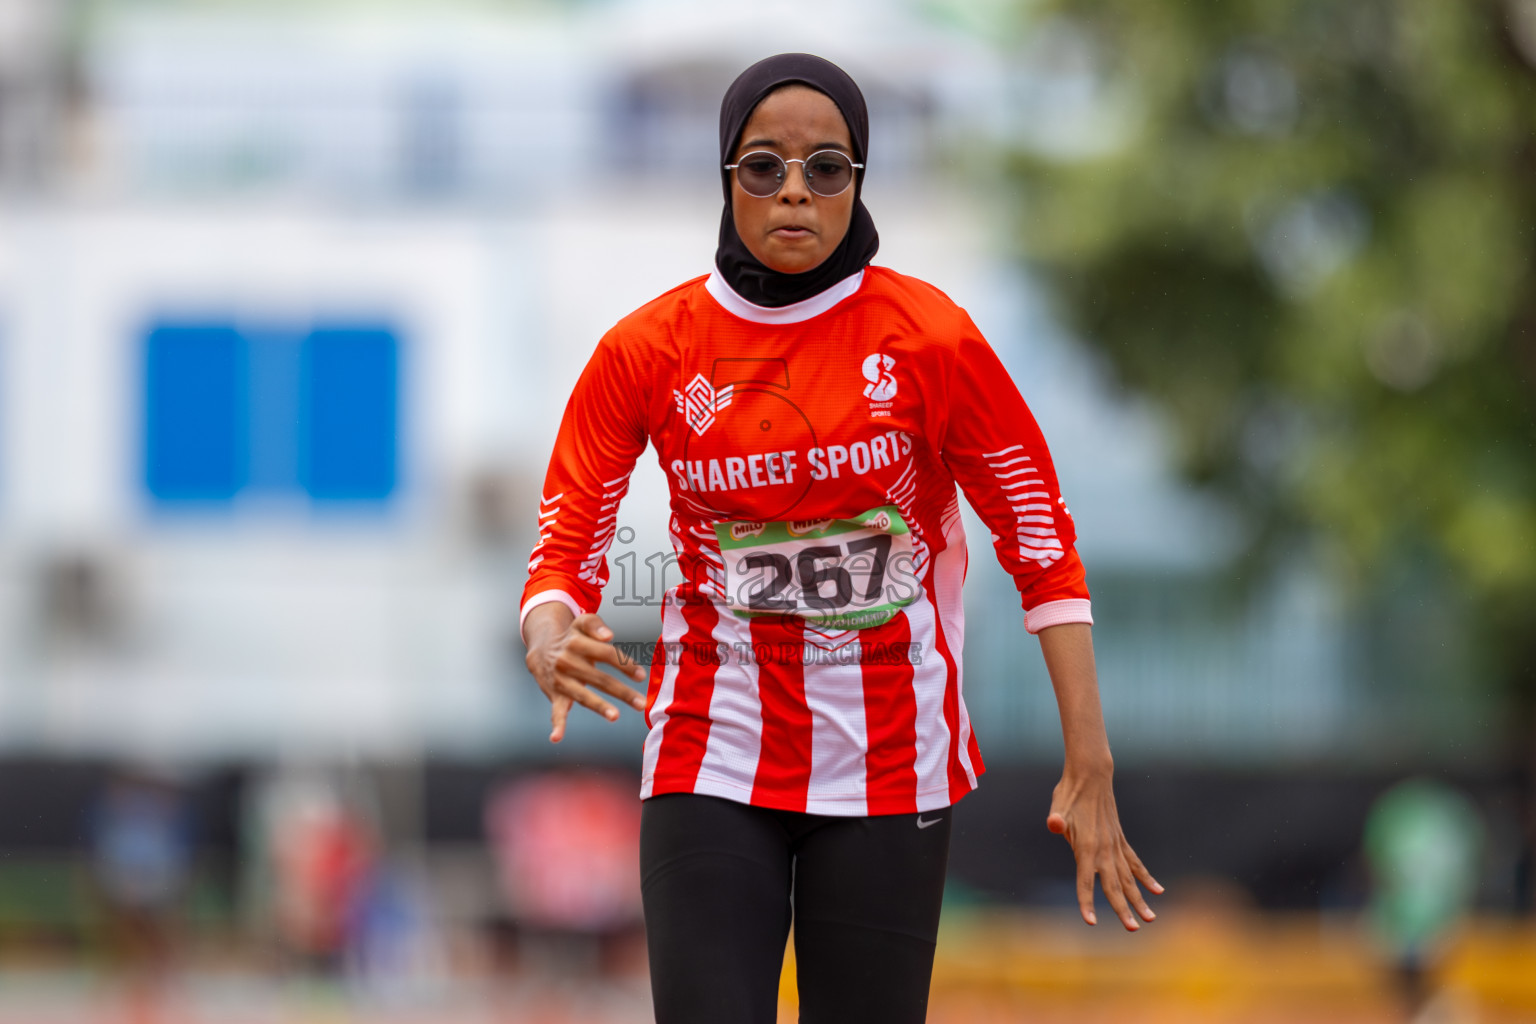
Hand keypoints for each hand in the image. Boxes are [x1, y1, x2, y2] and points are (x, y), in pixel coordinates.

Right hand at [523, 605, 647, 742]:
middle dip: (621, 692)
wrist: (541, 649)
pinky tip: (556, 737)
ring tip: (615, 716)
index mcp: (578, 643)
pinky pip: (556, 711)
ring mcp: (561, 680)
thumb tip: (609, 636)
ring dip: (599, 706)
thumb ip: (596, 625)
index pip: (606, 654)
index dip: (624, 665)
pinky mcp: (555, 695)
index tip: (641, 676)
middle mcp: (568, 662)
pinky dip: (556, 725)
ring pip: (583, 695)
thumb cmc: (572, 637)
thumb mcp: (582, 624)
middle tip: (641, 704)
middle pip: (600, 678)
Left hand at [1046, 762, 1163, 930]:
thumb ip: (1057, 819)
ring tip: (1151, 919)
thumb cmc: (1069, 793)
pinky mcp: (1119, 840)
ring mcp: (1114, 845)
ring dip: (1139, 899)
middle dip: (1122, 909)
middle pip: (1114, 886)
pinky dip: (1145, 877)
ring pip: (1129, 878)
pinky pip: (1135, 862)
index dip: (1086, 902)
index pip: (1086, 881)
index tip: (1091, 922)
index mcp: (1087, 847)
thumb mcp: (1058, 806)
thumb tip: (1053, 823)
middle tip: (1133, 929)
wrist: (1091, 775)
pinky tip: (1157, 890)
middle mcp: (1104, 850)